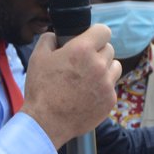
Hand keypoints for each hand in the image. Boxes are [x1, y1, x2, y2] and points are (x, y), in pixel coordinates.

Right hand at [22, 24, 120, 144]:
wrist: (47, 122)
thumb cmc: (41, 89)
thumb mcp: (38, 57)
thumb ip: (50, 39)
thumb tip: (57, 36)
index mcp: (82, 50)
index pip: (104, 31)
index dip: (96, 34)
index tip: (90, 40)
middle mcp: (99, 65)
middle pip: (109, 49)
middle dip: (97, 52)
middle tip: (83, 62)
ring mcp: (107, 84)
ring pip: (115, 67)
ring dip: (105, 68)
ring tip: (89, 77)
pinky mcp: (110, 100)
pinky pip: (112, 86)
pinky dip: (103, 87)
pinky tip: (88, 93)